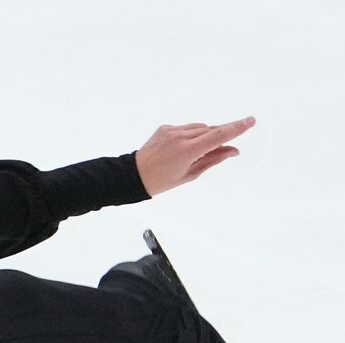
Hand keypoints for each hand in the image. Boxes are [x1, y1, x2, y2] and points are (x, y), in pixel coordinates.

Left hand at [134, 117, 255, 196]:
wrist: (133, 175)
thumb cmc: (161, 180)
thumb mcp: (191, 174)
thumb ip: (213, 159)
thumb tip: (233, 150)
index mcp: (187, 152)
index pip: (218, 136)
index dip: (236, 128)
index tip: (250, 121)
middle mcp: (179, 138)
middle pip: (211, 130)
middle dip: (221, 135)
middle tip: (227, 145)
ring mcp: (171, 131)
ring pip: (199, 128)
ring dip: (205, 137)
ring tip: (197, 153)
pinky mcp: (165, 128)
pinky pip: (186, 128)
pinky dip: (191, 135)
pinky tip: (183, 148)